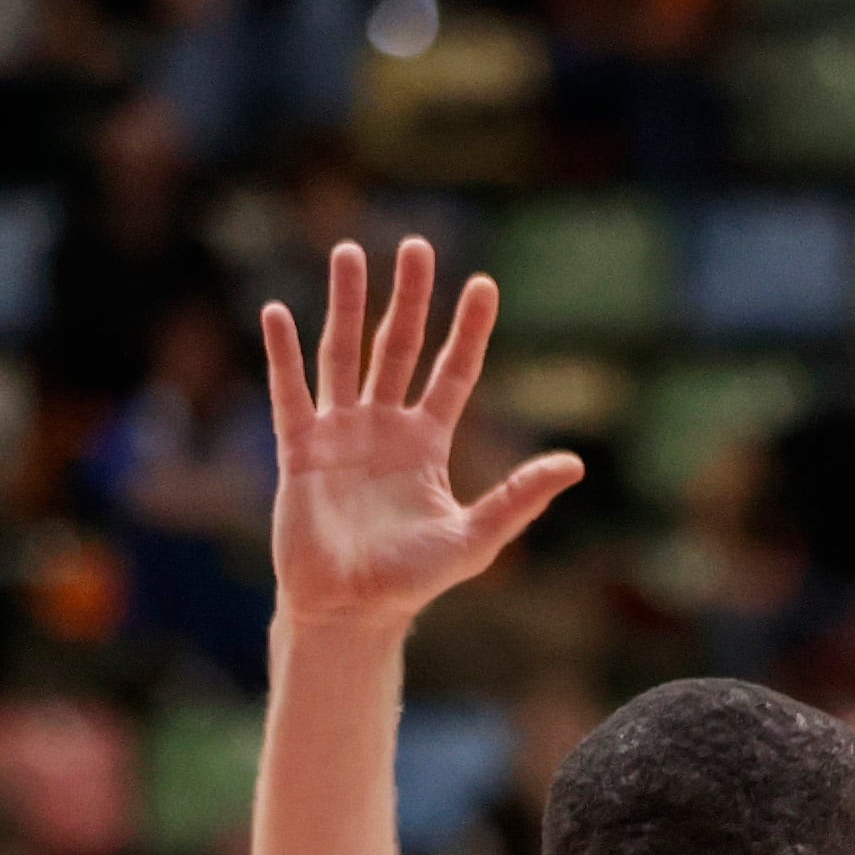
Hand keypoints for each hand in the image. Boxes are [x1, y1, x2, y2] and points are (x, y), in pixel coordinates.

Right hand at [262, 238, 585, 632]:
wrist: (353, 609)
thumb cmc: (414, 578)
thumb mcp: (478, 536)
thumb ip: (520, 497)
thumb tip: (575, 465)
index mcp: (428, 442)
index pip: (452, 372)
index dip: (467, 330)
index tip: (483, 285)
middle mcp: (384, 427)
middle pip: (399, 346)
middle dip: (409, 297)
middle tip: (418, 245)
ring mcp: (340, 433)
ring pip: (344, 353)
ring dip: (346, 303)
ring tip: (350, 251)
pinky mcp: (299, 449)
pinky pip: (290, 392)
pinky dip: (282, 354)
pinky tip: (279, 312)